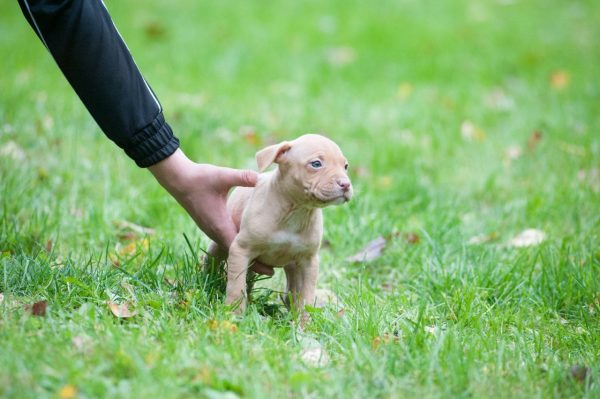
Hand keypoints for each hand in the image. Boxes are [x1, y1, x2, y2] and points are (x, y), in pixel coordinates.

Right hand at [148, 149, 273, 275]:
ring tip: (264, 258)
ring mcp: (212, 228)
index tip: (271, 271)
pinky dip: (237, 244)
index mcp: (220, 225)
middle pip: (237, 253)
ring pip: (231, 247)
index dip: (256, 262)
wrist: (177, 178)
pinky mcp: (210, 223)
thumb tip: (260, 177)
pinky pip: (226, 239)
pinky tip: (248, 240)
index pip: (240, 251)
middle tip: (274, 270)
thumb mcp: (222, 176)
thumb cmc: (200, 178)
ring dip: (245, 253)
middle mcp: (215, 231)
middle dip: (254, 262)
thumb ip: (242, 177)